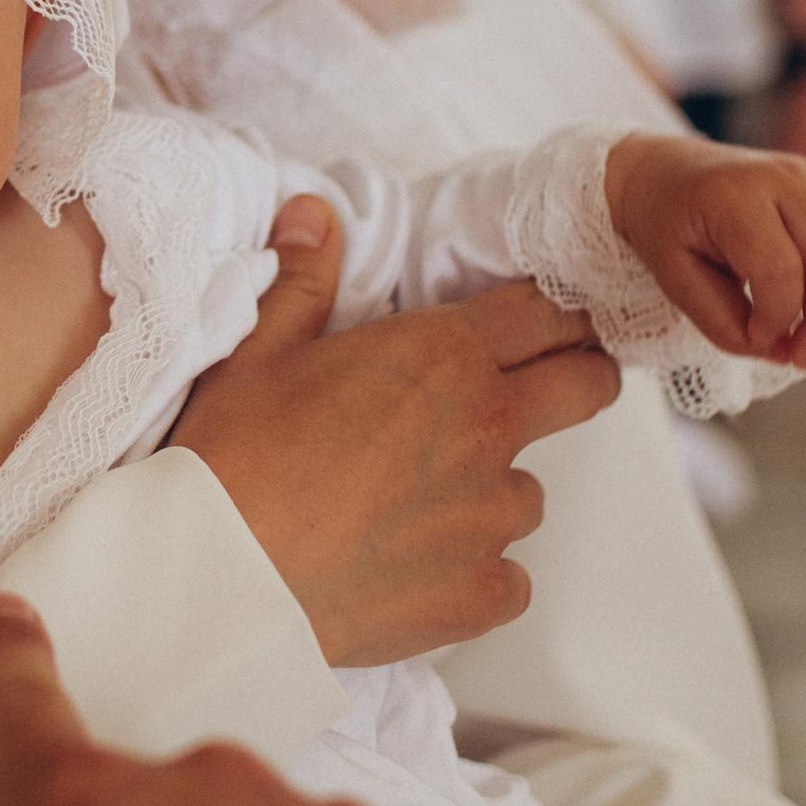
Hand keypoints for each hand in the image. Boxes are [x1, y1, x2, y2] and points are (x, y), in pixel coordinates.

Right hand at [171, 196, 619, 664]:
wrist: (218, 578)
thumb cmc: (230, 461)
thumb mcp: (255, 352)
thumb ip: (303, 279)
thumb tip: (316, 214)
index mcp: (441, 355)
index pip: (546, 311)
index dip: (557, 312)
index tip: (549, 320)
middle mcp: (485, 428)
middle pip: (587, 387)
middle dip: (577, 378)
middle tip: (534, 390)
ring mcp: (490, 516)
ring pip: (530, 492)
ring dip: (492, 491)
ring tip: (418, 502)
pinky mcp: (481, 592)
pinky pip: (508, 578)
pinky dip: (474, 574)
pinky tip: (414, 569)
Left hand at [606, 132, 805, 371]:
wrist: (661, 171)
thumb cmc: (666, 229)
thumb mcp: (672, 278)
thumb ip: (722, 321)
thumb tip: (782, 348)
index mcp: (735, 197)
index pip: (778, 268)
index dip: (774, 319)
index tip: (754, 339)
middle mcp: (784, 178)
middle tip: (803, 360)